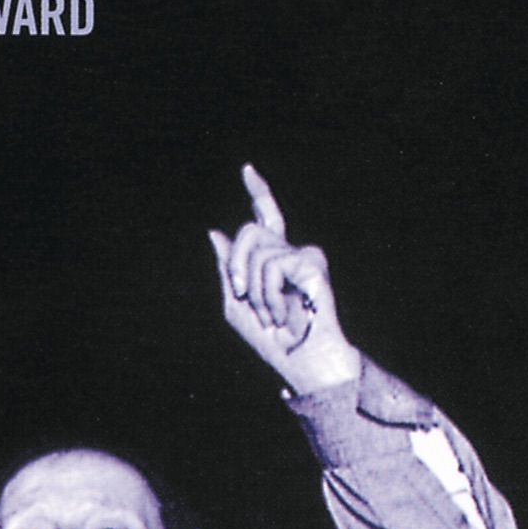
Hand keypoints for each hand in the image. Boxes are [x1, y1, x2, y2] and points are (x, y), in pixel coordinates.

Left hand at [209, 164, 360, 393]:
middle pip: (248, 231)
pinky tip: (284, 313)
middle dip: (236, 267)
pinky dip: (269, 296)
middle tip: (245, 297)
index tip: (247, 170)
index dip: (259, 192)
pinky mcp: (312, 263)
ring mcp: (304, 255)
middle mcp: (290, 251)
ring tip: (272, 313)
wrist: (298, 358)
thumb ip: (226, 269)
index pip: (265, 218)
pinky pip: (272, 267)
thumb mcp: (236, 304)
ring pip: (257, 253)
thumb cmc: (270, 338)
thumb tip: (215, 231)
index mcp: (272, 259)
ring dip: (255, 292)